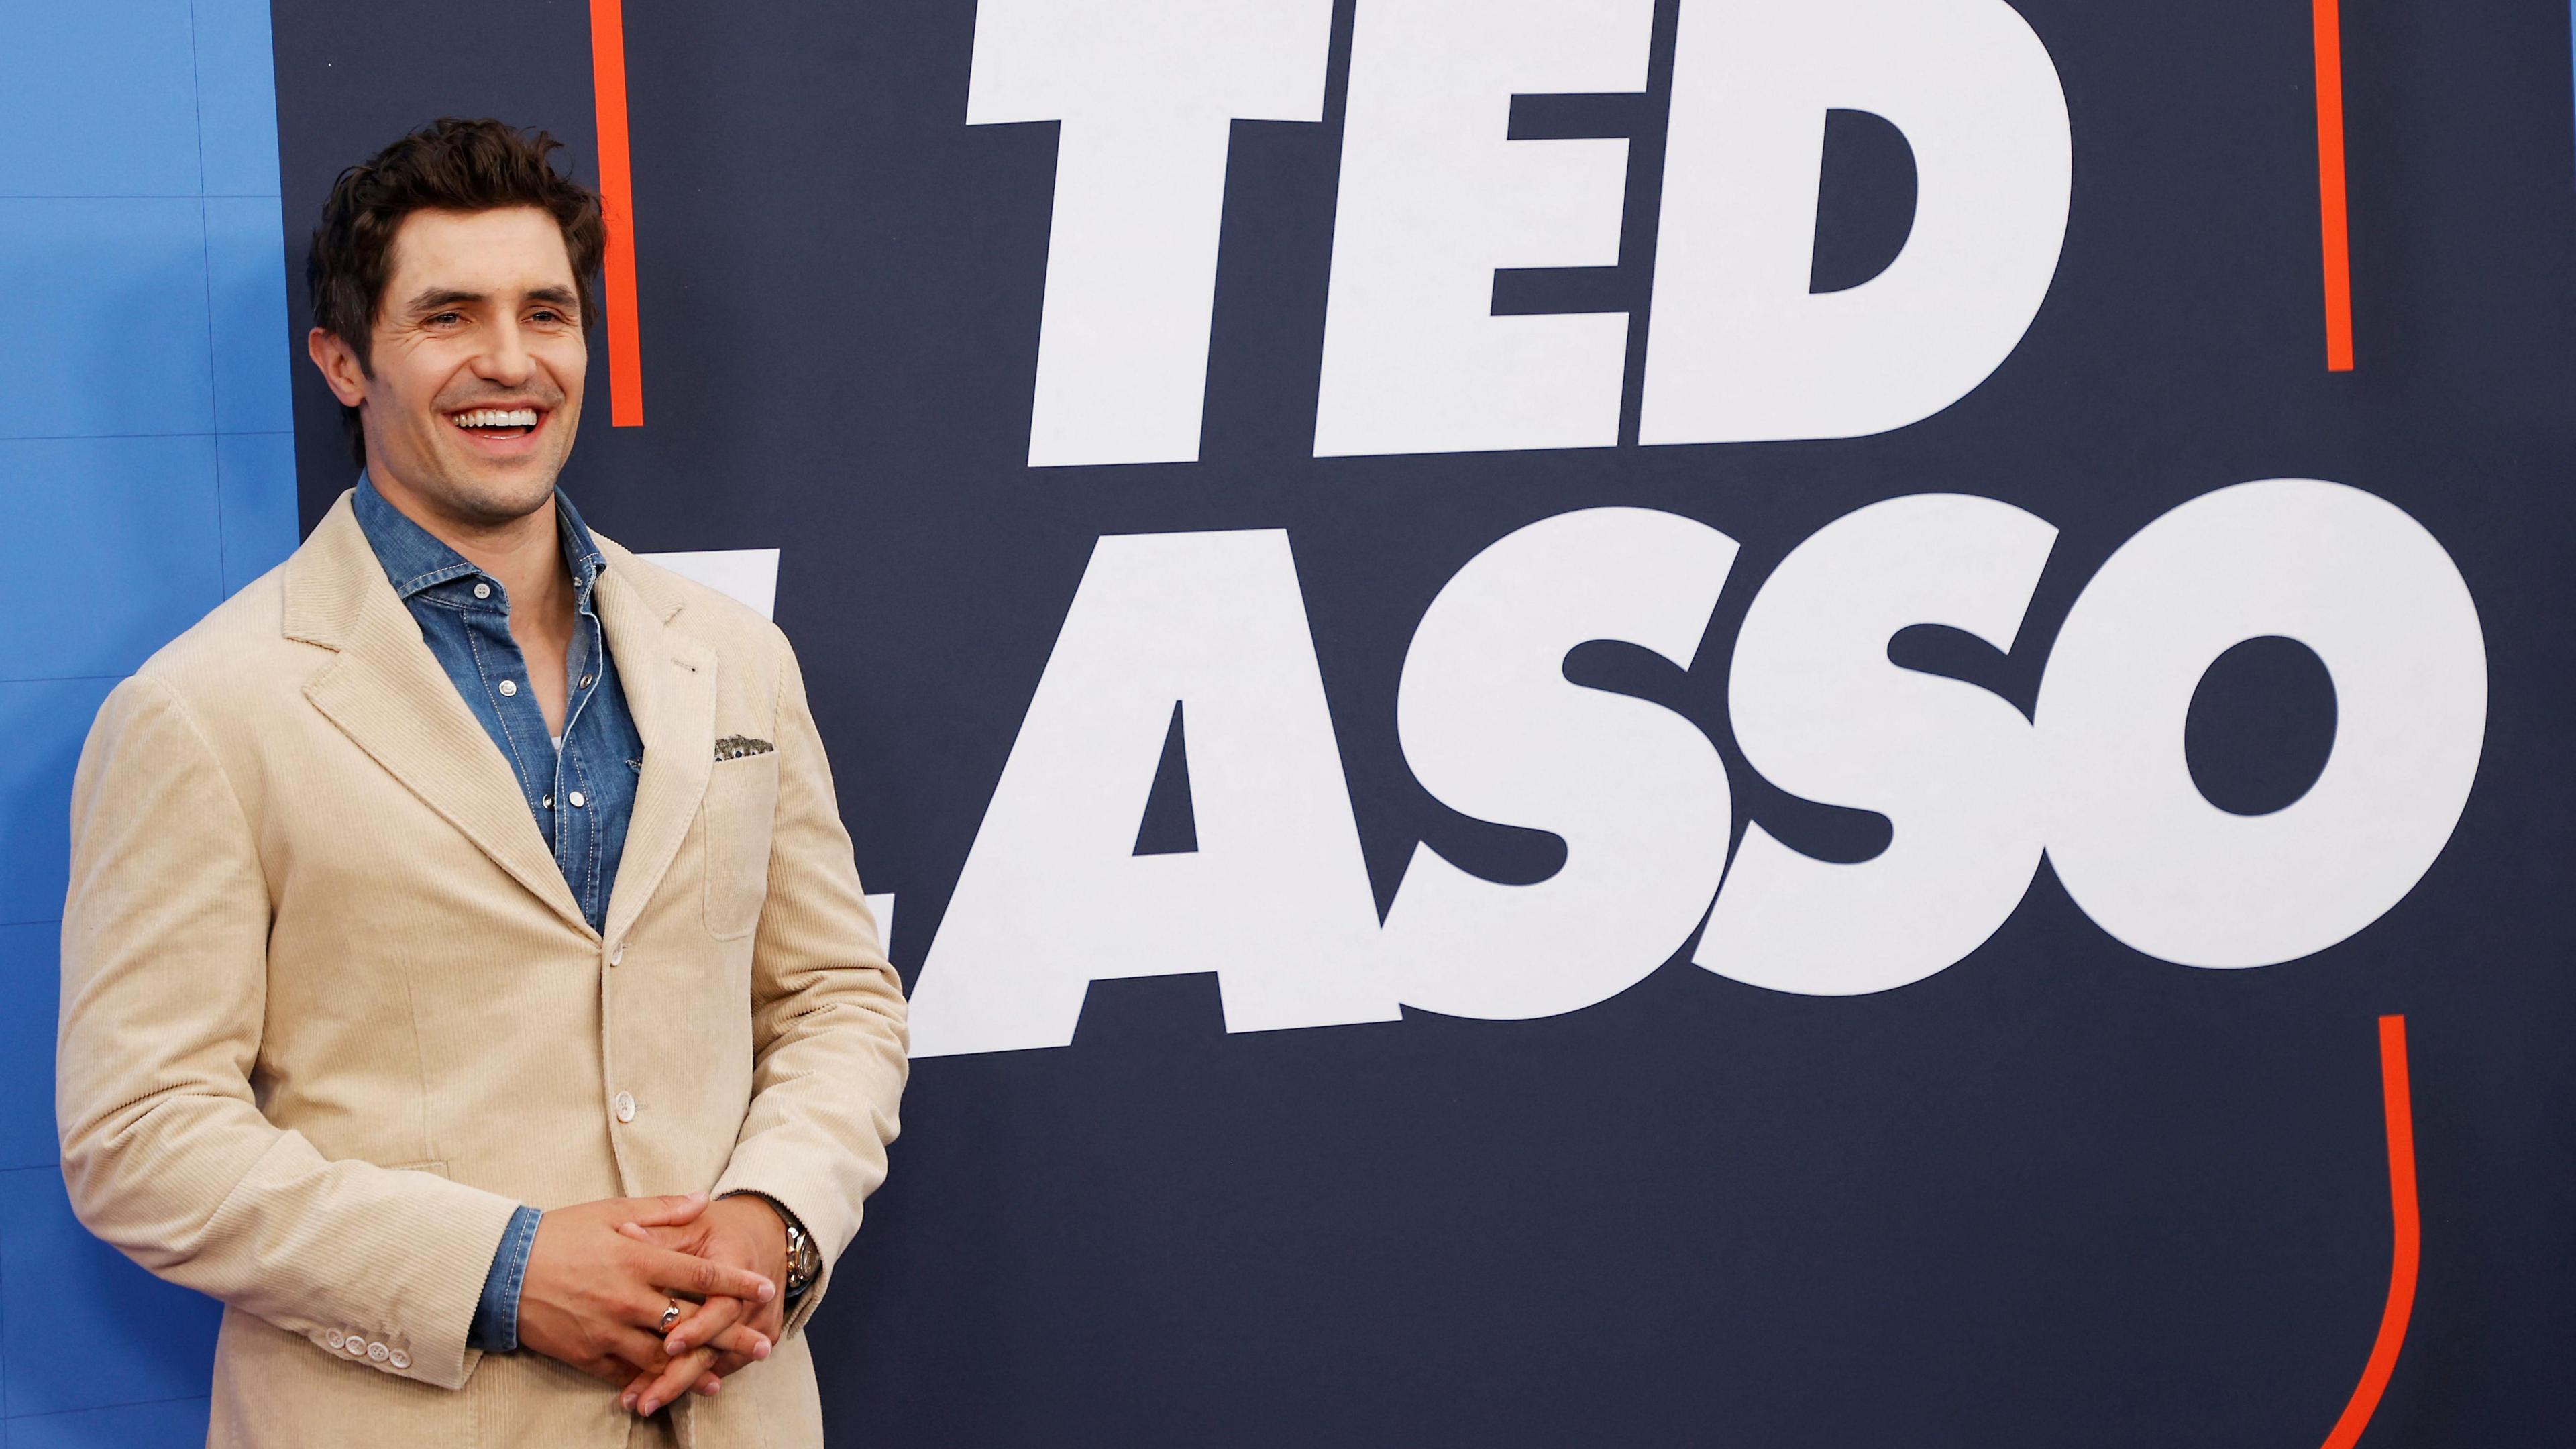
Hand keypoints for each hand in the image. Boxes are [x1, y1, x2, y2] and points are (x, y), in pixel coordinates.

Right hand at [514, 1193, 778, 1391]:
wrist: (500, 1269)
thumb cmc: (558, 1234)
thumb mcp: (610, 1212)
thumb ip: (661, 1209)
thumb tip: (702, 1198)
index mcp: (637, 1259)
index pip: (699, 1275)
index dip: (735, 1284)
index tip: (765, 1290)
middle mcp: (626, 1298)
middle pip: (689, 1322)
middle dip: (729, 1335)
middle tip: (763, 1345)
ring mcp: (606, 1330)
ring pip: (661, 1356)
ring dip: (694, 1369)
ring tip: (724, 1378)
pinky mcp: (585, 1354)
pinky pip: (624, 1374)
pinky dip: (649, 1384)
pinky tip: (670, 1390)